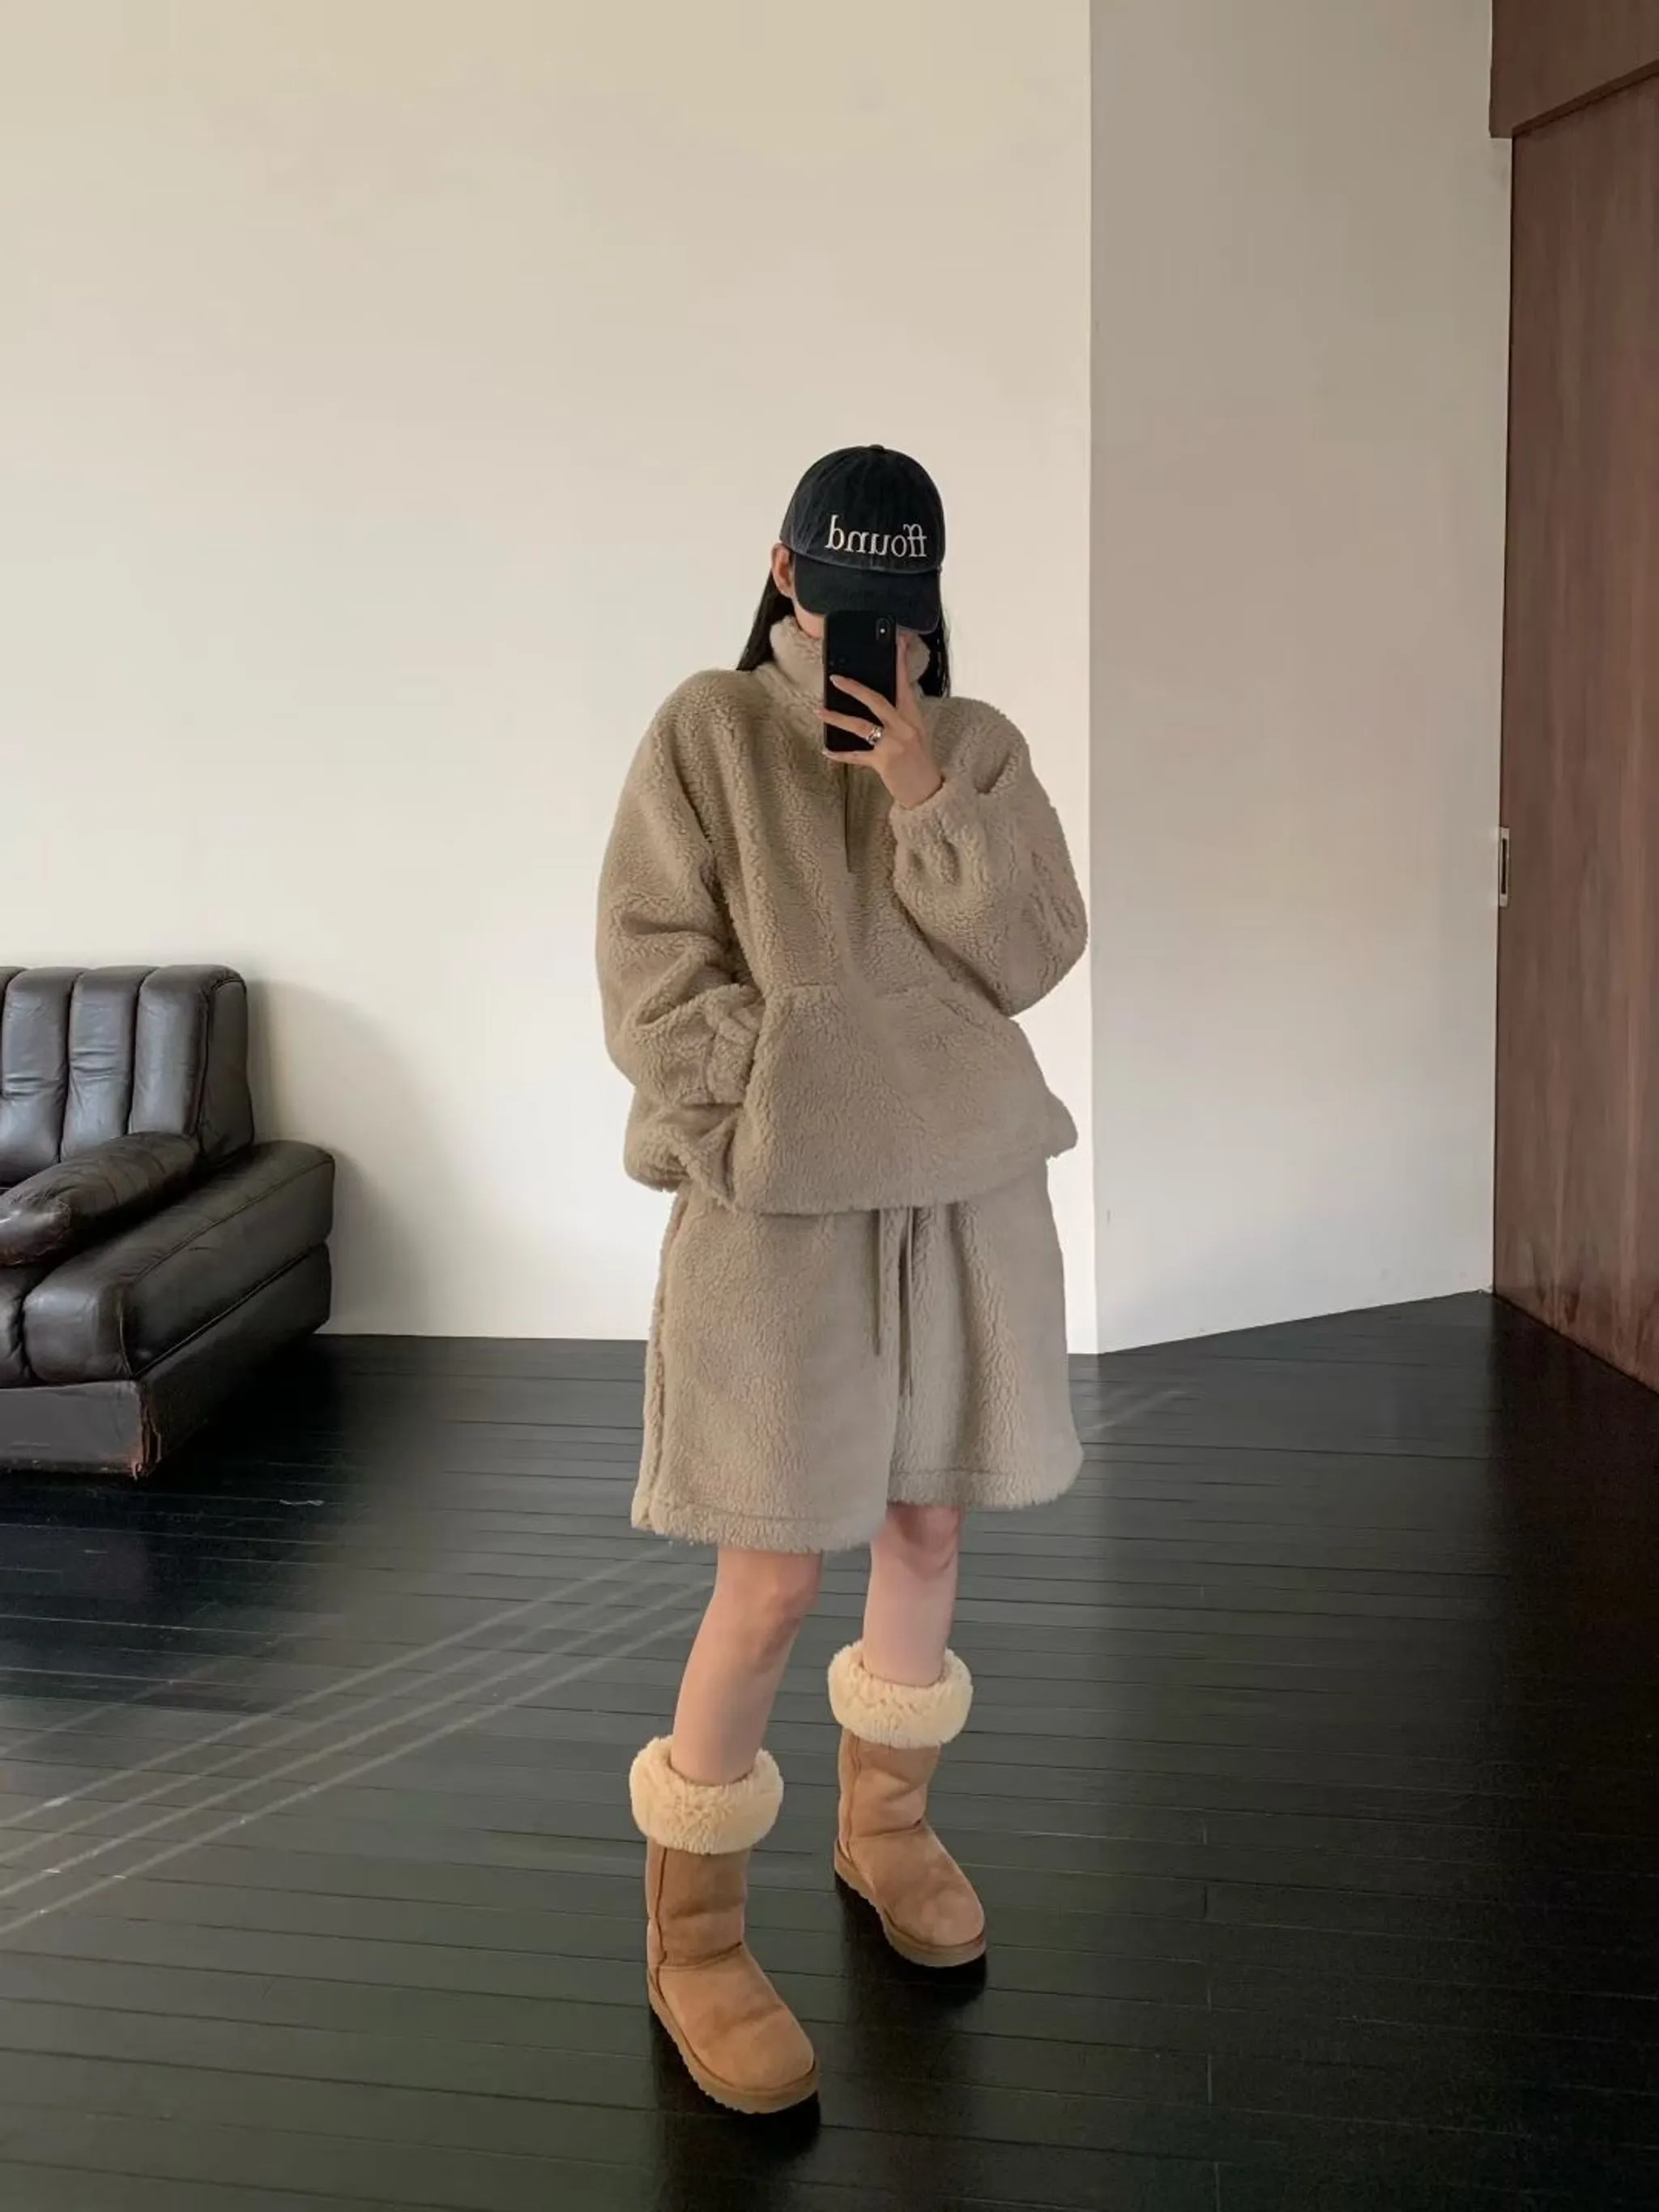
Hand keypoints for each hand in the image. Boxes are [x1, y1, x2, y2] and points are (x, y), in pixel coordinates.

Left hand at [819, 652, 944, 809]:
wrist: (928, 791)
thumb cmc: (919, 760)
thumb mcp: (914, 732)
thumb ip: (898, 715)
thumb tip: (874, 699)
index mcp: (912, 716)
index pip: (904, 683)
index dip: (900, 662)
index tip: (896, 641)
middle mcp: (904, 727)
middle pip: (877, 700)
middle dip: (854, 688)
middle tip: (835, 678)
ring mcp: (893, 745)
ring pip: (860, 726)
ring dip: (837, 718)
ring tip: (819, 710)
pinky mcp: (883, 763)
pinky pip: (857, 756)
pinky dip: (840, 754)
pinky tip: (826, 750)